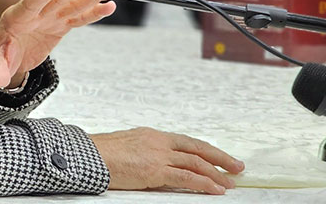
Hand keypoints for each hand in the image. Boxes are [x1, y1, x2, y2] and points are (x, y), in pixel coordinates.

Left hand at [0, 0, 117, 88]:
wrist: (1, 56)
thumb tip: (0, 80)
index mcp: (15, 18)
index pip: (30, 3)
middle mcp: (34, 14)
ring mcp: (47, 19)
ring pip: (71, 4)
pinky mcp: (57, 27)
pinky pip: (77, 18)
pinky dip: (92, 13)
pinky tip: (108, 6)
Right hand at [90, 127, 243, 194]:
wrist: (89, 155)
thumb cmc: (101, 153)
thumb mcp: (127, 147)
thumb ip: (145, 153)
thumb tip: (155, 164)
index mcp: (153, 135)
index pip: (187, 142)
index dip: (206, 149)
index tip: (220, 156)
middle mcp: (159, 142)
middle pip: (197, 149)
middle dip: (220, 159)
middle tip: (237, 167)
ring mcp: (158, 155)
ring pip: (196, 163)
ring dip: (216, 174)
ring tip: (230, 183)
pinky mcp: (155, 170)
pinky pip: (186, 177)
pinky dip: (204, 183)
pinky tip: (215, 189)